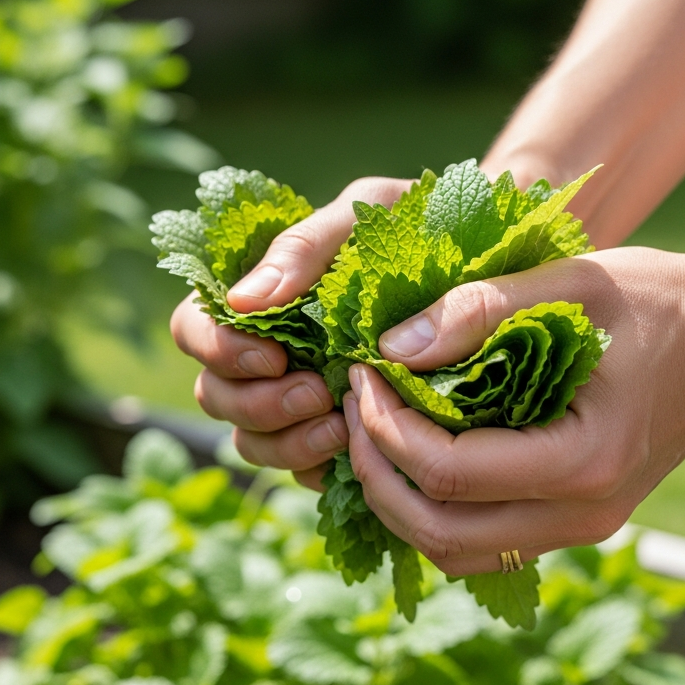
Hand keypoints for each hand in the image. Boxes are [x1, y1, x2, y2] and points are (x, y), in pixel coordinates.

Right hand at [170, 177, 412, 489]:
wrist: (491, 262)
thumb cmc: (418, 225)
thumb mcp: (367, 212)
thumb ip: (305, 247)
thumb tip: (243, 301)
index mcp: (256, 296)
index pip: (194, 329)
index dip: (218, 351)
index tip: (272, 355)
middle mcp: (265, 350)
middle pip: (215, 395)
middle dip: (256, 404)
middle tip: (315, 393)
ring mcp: (295, 398)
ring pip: (250, 443)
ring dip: (285, 442)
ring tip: (341, 425)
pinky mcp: (334, 435)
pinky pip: (302, 472)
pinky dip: (322, 466)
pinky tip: (361, 447)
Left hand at [343, 246, 684, 574]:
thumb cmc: (660, 299)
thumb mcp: (571, 282)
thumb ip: (480, 310)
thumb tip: (389, 348)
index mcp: (584, 460)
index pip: (448, 472)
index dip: (384, 427)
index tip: (360, 371)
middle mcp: (584, 512)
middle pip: (439, 532)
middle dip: (376, 472)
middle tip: (351, 406)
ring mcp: (584, 525)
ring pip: (456, 552)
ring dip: (399, 500)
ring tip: (372, 430)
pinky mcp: (578, 518)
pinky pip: (484, 541)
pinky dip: (435, 509)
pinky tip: (413, 451)